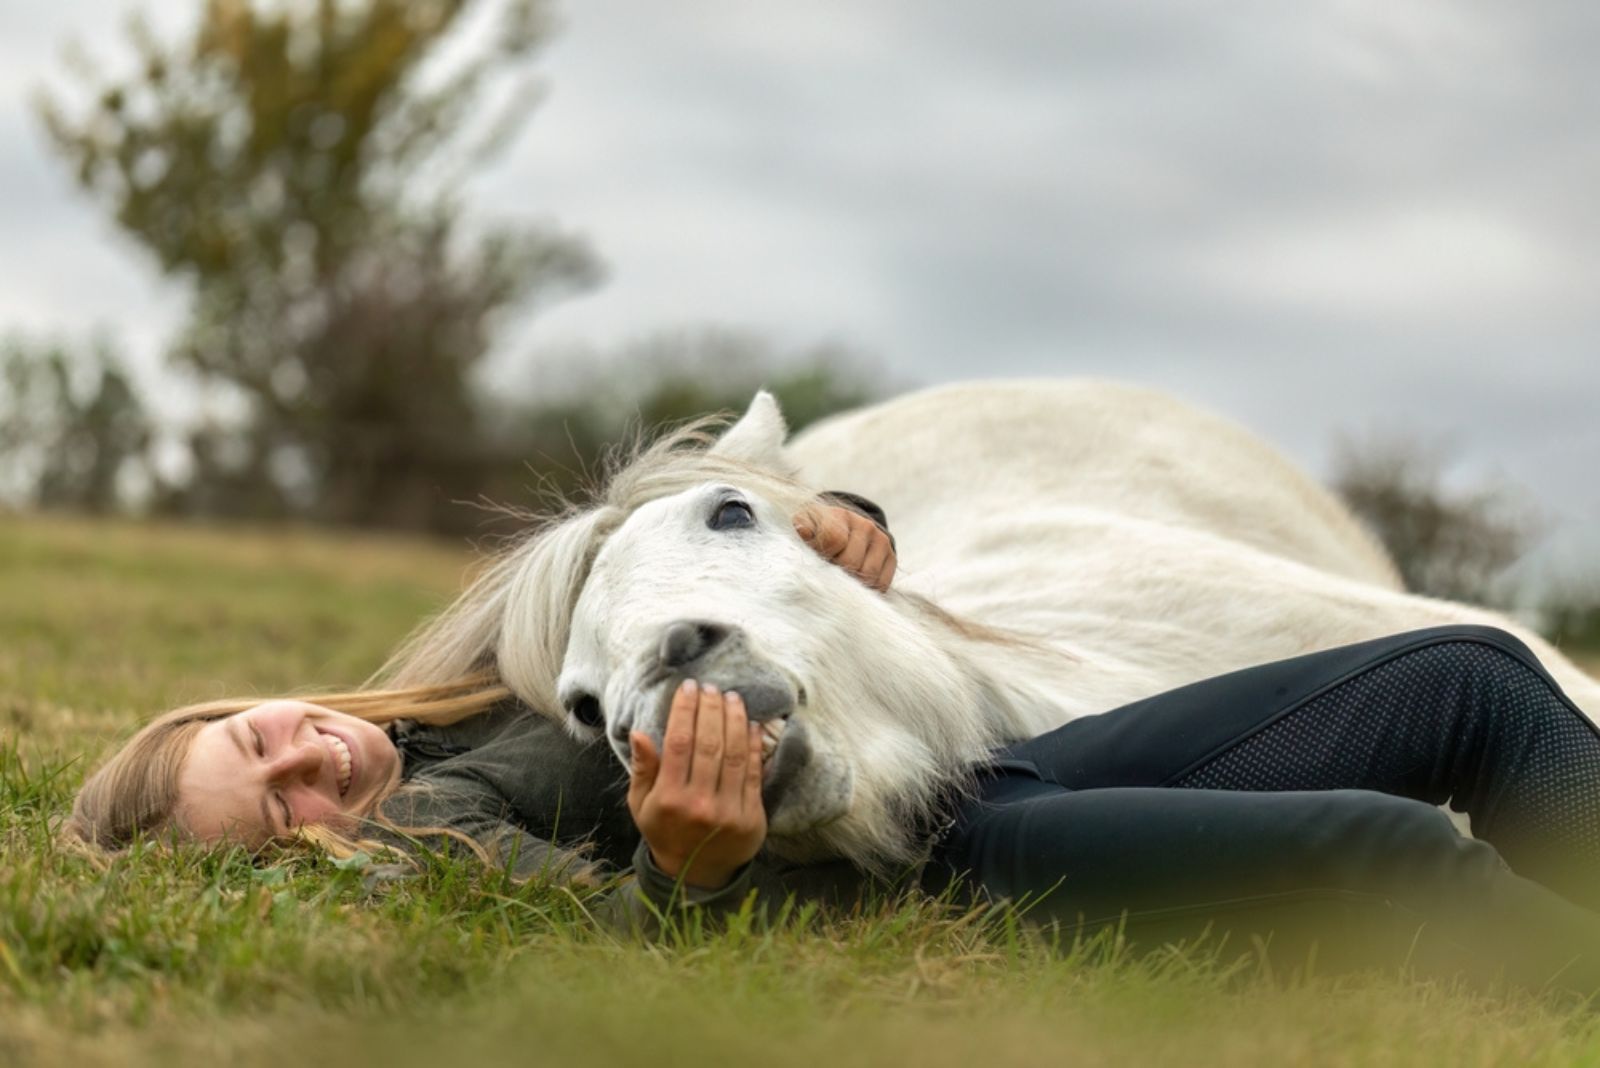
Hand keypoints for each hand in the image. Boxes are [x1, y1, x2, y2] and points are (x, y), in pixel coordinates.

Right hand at [627, 680, 766, 889]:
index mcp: (669, 798)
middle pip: (709, 743)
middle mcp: (699, 804)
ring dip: (735, 720)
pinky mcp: (752, 817)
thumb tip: (640, 732)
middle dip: (711, 708)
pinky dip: (754, 745)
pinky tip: (750, 724)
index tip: (688, 687)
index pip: (679, 742)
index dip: (685, 710)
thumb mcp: (642, 804)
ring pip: (735, 754)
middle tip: (712, 687)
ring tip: (732, 698)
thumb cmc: (665, 830)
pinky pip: (754, 773)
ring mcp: (728, 811)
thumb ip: (643, 769)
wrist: (696, 873)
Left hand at [794, 505, 896, 591]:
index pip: (834, 540)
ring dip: (852, 583)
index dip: (824, 555)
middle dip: (836, 572)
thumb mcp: (805, 526)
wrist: (842, 531)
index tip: (816, 558)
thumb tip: (803, 532)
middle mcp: (865, 525)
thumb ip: (802, 528)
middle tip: (828, 572)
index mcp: (840, 515)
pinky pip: (881, 583)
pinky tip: (855, 583)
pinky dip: (867, 589)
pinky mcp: (891, 557)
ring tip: (841, 578)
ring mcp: (881, 540)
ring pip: (868, 575)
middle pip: (851, 562)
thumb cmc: (818, 532)